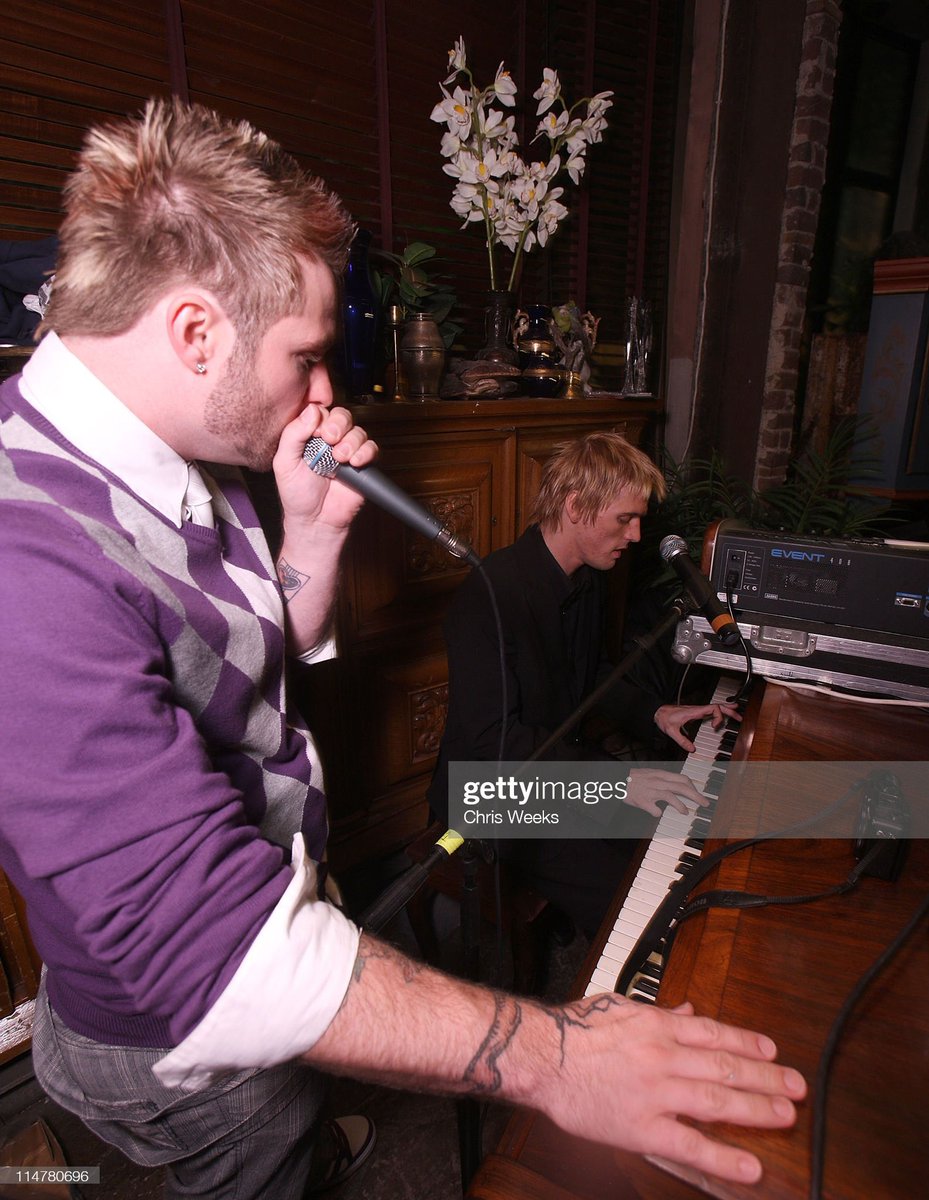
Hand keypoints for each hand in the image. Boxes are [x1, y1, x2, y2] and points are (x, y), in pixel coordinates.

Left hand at [272, 404, 377, 532]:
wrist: (315, 522)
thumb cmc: (297, 495)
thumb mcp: (285, 462)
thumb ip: (293, 434)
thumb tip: (310, 411)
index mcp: (309, 437)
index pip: (320, 413)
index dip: (321, 417)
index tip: (317, 431)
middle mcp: (329, 442)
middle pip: (342, 416)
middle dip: (338, 424)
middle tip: (330, 439)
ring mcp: (347, 452)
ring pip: (358, 431)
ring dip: (351, 441)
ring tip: (340, 458)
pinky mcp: (362, 465)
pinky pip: (372, 448)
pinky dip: (366, 452)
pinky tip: (354, 462)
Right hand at [537, 994, 805, 1185]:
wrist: (541, 1056)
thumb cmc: (573, 1030)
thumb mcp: (617, 1005)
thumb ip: (657, 1011)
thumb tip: (688, 1011)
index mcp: (657, 1025)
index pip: (714, 1033)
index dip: (747, 1043)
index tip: (771, 1052)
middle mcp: (664, 1056)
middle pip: (726, 1066)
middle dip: (766, 1077)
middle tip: (796, 1086)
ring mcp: (656, 1092)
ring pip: (717, 1100)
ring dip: (756, 1108)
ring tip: (785, 1115)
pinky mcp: (642, 1127)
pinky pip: (690, 1144)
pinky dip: (723, 1157)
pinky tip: (749, 1166)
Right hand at [625, 767, 705, 815]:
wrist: (616, 779)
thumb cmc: (632, 778)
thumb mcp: (650, 774)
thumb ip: (662, 779)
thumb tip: (673, 784)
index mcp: (660, 774)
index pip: (682, 778)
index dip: (693, 787)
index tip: (698, 793)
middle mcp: (658, 781)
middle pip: (682, 787)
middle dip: (696, 796)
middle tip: (704, 803)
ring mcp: (651, 791)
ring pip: (671, 797)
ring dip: (681, 806)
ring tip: (685, 812)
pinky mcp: (643, 801)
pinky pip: (654, 809)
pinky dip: (658, 813)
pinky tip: (658, 814)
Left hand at [654, 702, 740, 753]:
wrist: (658, 711)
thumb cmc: (664, 718)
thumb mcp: (671, 731)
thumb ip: (681, 740)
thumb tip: (692, 749)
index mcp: (694, 711)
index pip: (713, 708)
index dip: (718, 716)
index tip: (716, 727)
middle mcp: (697, 709)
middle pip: (717, 706)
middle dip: (729, 711)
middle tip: (739, 717)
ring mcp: (697, 710)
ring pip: (715, 707)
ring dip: (726, 709)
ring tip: (736, 714)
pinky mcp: (695, 713)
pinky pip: (710, 710)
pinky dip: (719, 711)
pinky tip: (723, 715)